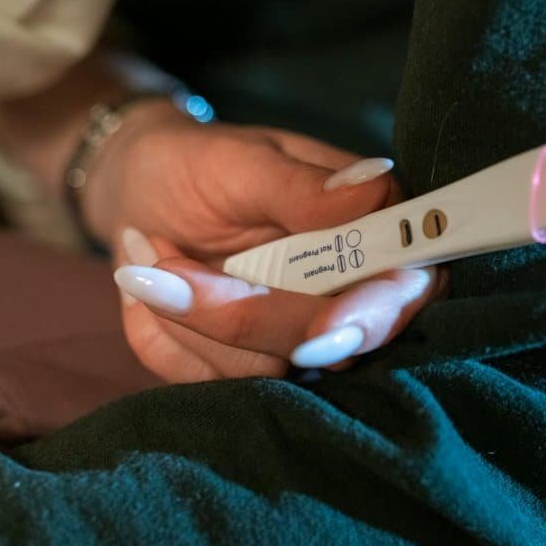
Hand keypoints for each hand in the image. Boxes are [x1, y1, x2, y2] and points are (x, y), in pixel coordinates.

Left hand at [87, 102, 443, 381]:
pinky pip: (211, 383)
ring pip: (264, 372)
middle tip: (160, 264)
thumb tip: (373, 187)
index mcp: (373, 230)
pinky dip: (164, 336)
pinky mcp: (250, 367)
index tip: (323, 333)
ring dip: (189, 319)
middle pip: (331, 346)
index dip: (373, 316)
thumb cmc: (199, 165)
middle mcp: (348, 293)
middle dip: (244, 315)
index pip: (404, 287)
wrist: (141, 195)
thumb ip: (302, 187)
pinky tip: (149, 289)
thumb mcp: (241, 163)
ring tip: (152, 253)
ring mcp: (299, 337)